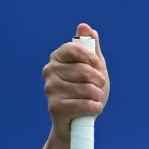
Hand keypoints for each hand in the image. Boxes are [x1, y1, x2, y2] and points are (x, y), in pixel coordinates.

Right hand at [43, 23, 109, 140]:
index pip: (76, 49)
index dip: (93, 60)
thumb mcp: (93, 67)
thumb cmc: (86, 91)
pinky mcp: (55, 107)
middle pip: (85, 70)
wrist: (77, 122)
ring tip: (93, 99)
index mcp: (57, 57)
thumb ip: (90, 47)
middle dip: (99, 81)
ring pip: (88, 88)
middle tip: (97, 87)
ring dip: (98, 96)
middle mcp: (49, 71)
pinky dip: (95, 108)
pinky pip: (85, 104)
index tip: (98, 67)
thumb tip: (84, 26)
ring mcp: (50, 89)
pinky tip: (92, 109)